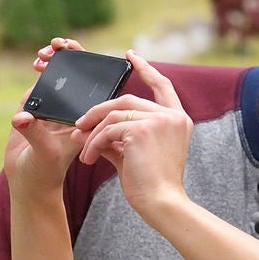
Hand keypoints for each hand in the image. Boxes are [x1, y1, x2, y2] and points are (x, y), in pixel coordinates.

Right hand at [4, 37, 92, 196]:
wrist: (28, 182)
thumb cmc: (44, 172)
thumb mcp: (43, 153)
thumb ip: (34, 133)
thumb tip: (23, 117)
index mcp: (84, 119)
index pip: (92, 87)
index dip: (89, 65)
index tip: (77, 52)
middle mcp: (73, 111)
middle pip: (78, 76)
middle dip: (71, 56)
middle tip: (60, 45)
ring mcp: (55, 108)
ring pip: (60, 77)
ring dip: (54, 61)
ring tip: (45, 54)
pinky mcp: (37, 107)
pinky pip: (41, 84)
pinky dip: (41, 71)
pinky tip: (37, 63)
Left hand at [76, 51, 192, 222]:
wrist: (162, 204)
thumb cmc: (151, 186)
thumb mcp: (134, 155)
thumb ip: (115, 138)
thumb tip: (85, 130)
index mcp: (178, 120)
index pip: (162, 85)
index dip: (146, 69)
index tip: (131, 56)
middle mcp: (172, 116)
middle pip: (127, 99)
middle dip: (99, 111)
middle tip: (80, 124)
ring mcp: (159, 120)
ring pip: (114, 114)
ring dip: (93, 132)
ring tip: (84, 150)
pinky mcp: (142, 129)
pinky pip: (108, 129)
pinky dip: (94, 143)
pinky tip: (89, 159)